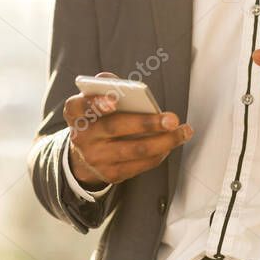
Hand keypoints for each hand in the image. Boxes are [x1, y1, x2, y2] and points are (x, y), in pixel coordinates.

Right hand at [63, 72, 193, 187]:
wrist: (85, 153)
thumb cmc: (98, 117)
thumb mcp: (94, 99)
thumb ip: (106, 86)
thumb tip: (123, 84)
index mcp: (75, 112)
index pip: (79, 105)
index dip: (96, 102)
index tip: (115, 100)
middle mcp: (81, 136)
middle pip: (116, 128)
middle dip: (147, 123)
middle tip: (172, 119)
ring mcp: (95, 158)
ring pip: (133, 150)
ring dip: (163, 141)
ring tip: (183, 132)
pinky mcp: (109, 174)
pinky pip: (139, 165)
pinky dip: (158, 154)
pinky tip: (171, 144)